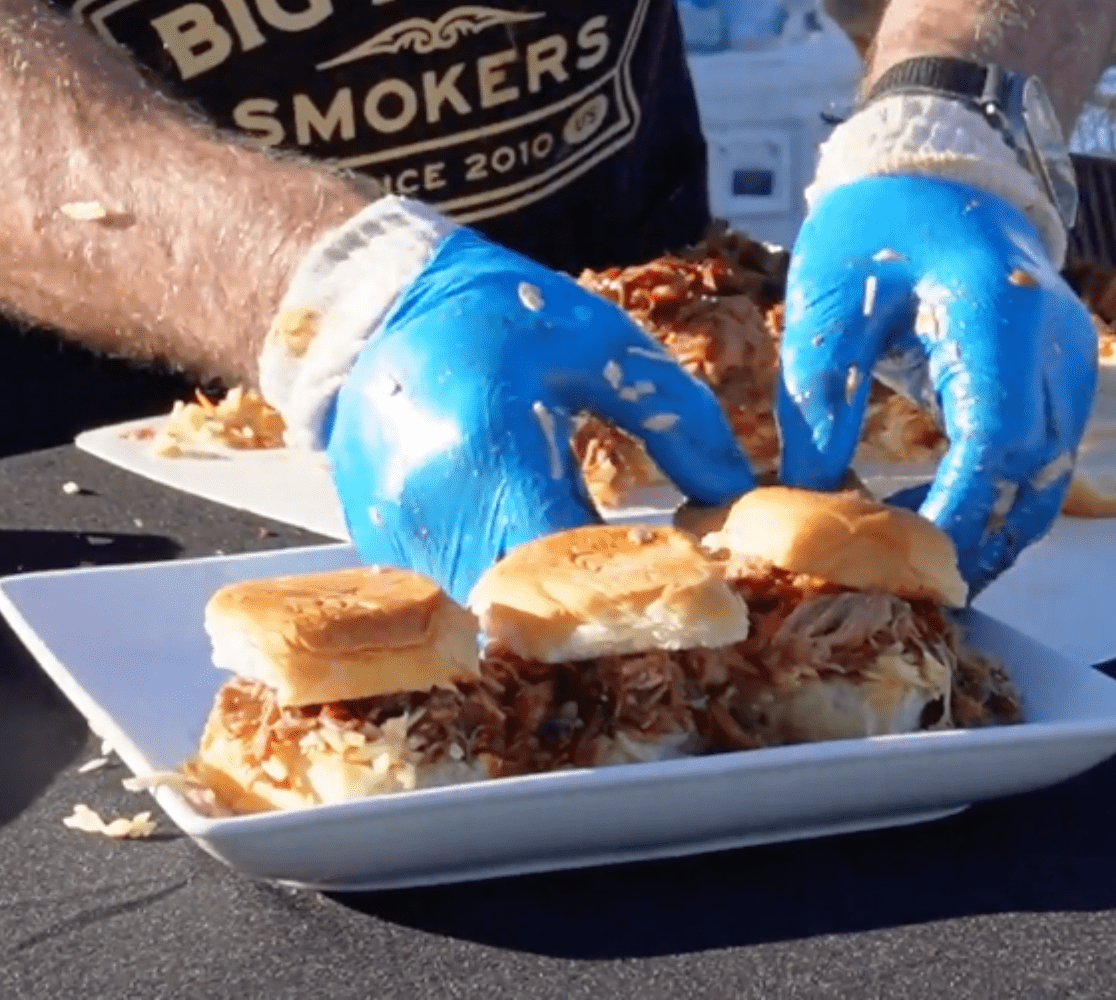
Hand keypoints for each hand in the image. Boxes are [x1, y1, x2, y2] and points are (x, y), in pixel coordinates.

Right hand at [323, 229, 755, 599]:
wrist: (381, 302)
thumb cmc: (501, 315)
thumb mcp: (601, 344)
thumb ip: (676, 419)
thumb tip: (737, 492)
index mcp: (494, 446)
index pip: (576, 558)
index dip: (637, 585)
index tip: (695, 590)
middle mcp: (436, 503)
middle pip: (531, 604)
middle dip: (594, 608)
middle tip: (648, 597)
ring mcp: (397, 529)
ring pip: (490, 605)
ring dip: (545, 602)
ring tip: (594, 576)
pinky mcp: (378, 540)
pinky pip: (452, 588)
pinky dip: (500, 582)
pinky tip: (533, 552)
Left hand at [775, 175, 1096, 595]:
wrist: (940, 171)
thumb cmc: (876, 226)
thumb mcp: (827, 303)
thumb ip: (819, 399)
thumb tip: (806, 501)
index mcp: (997, 311)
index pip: (995, 436)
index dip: (957, 510)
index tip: (909, 563)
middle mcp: (1056, 340)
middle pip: (1035, 471)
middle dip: (976, 539)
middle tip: (912, 590)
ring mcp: (1074, 360)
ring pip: (1052, 477)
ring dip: (996, 532)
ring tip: (927, 574)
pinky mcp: (1068, 376)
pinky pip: (1050, 459)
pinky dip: (1006, 502)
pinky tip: (950, 529)